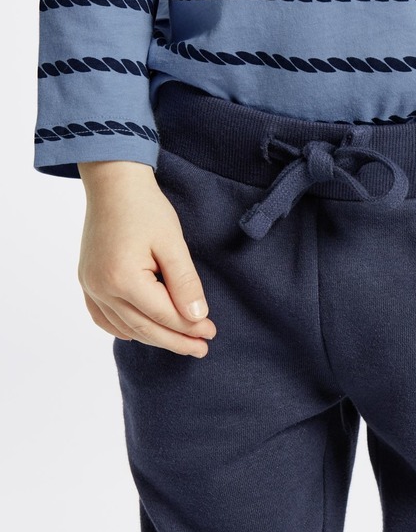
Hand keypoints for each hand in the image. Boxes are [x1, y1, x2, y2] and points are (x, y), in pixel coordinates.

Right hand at [77, 160, 216, 357]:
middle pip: (145, 328)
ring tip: (181, 343)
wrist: (113, 183)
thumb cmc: (146, 208)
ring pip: (125, 327)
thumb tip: (197, 318)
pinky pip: (104, 318)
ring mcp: (90, 286)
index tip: (212, 333)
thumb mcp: (173, 244)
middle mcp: (101, 288)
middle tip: (202, 348)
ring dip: (154, 337)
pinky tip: (142, 333)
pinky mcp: (87, 281)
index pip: (164, 315)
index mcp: (123, 279)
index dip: (190, 327)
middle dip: (176, 340)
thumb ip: (185, 283)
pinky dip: (125, 329)